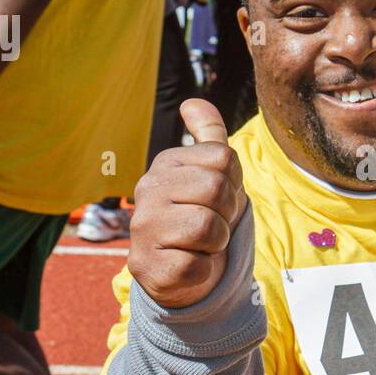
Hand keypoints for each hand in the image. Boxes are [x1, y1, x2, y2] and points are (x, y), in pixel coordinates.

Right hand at [129, 100, 247, 308]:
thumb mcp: (210, 174)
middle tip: (211, 224)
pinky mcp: (146, 267)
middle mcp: (146, 190)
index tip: (218, 199)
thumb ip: (208, 136)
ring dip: (216, 242)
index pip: (224, 157)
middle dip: (227, 213)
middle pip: (217, 189)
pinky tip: (187, 265)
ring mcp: (142, 229)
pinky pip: (196, 266)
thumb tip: (193, 102)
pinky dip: (202, 270)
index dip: (233, 183)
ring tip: (199, 244)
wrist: (183, 272)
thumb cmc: (202, 217)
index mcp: (165, 163)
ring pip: (208, 228)